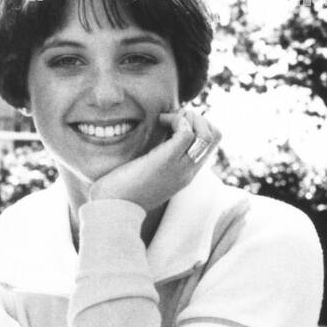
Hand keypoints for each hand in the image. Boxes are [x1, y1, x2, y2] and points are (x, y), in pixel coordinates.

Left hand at [86, 106, 219, 212]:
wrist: (111, 209)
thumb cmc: (120, 190)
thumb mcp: (145, 173)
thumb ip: (156, 159)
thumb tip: (154, 137)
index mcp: (184, 173)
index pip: (210, 144)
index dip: (198, 126)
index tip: (175, 123)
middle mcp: (188, 171)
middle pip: (215, 136)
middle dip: (198, 118)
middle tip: (172, 118)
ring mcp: (180, 168)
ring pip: (207, 134)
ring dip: (189, 118)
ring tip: (166, 119)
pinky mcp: (166, 162)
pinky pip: (186, 133)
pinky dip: (176, 120)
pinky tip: (159, 121)